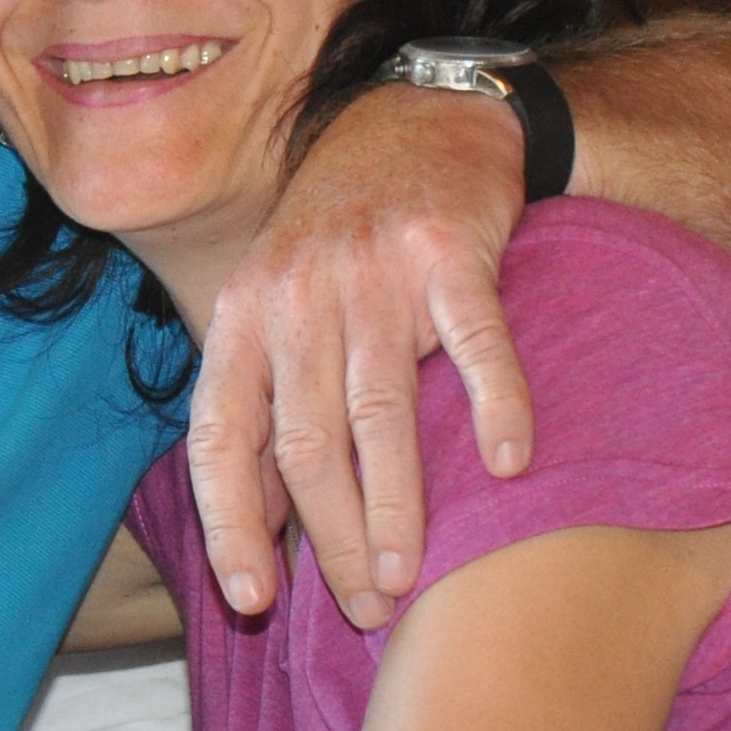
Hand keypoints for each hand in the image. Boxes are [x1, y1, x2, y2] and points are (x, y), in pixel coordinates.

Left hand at [186, 88, 533, 630]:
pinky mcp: (450, 252)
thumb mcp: (275, 311)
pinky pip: (476, 343)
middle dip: (331, 540)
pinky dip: (495, 405)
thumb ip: (265, 409)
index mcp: (243, 319)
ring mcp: (373, 273)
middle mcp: (297, 297)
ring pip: (378, 411)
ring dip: (396, 504)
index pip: (220, 438)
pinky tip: (511, 465)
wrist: (415, 122)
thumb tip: (257, 530)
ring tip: (410, 576)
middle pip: (305, 443)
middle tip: (365, 608)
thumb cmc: (339, 242)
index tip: (252, 599)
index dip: (230, 523)